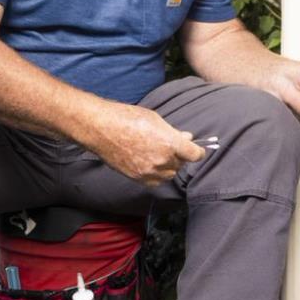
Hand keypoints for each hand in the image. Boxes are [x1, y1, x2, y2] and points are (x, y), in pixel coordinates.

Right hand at [86, 103, 205, 186]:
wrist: (101, 128)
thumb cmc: (126, 118)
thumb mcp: (155, 119)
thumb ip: (172, 132)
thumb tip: (185, 139)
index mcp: (170, 143)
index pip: (195, 154)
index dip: (198, 151)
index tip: (197, 150)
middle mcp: (162, 160)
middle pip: (181, 164)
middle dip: (180, 155)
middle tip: (172, 145)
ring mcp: (149, 171)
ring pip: (169, 174)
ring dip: (169, 166)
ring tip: (159, 154)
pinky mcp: (137, 178)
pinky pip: (155, 181)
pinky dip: (157, 174)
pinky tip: (150, 163)